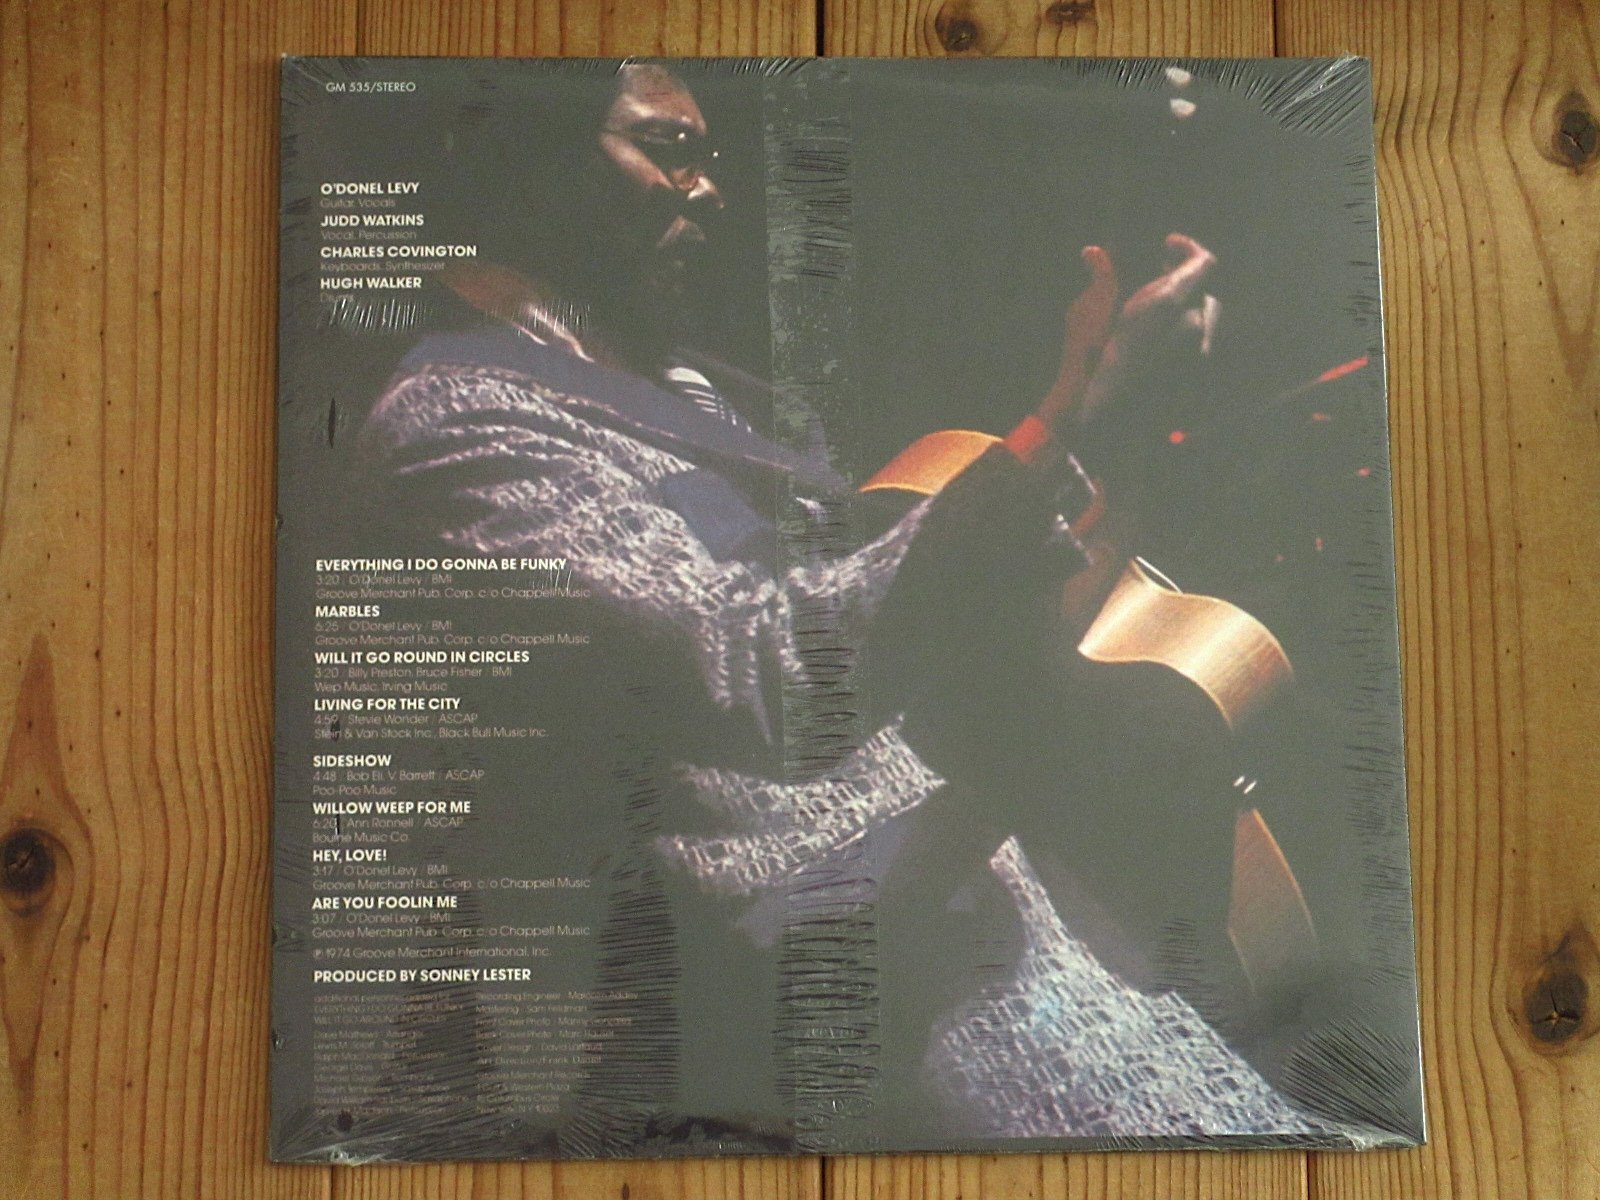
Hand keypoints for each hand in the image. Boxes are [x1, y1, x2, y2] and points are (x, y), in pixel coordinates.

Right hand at [1037, 234, 1218, 434]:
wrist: (1100, 421)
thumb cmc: (1087, 364)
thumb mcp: (1086, 314)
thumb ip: (1100, 279)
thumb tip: (1093, 253)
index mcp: (1170, 304)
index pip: (1203, 262)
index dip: (1188, 248)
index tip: (1168, 245)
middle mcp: (1194, 327)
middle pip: (1206, 292)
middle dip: (1186, 282)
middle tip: (1159, 278)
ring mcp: (1200, 355)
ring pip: (1207, 321)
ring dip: (1188, 311)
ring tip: (1158, 313)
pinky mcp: (1197, 377)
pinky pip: (1201, 347)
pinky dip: (1186, 338)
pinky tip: (1161, 344)